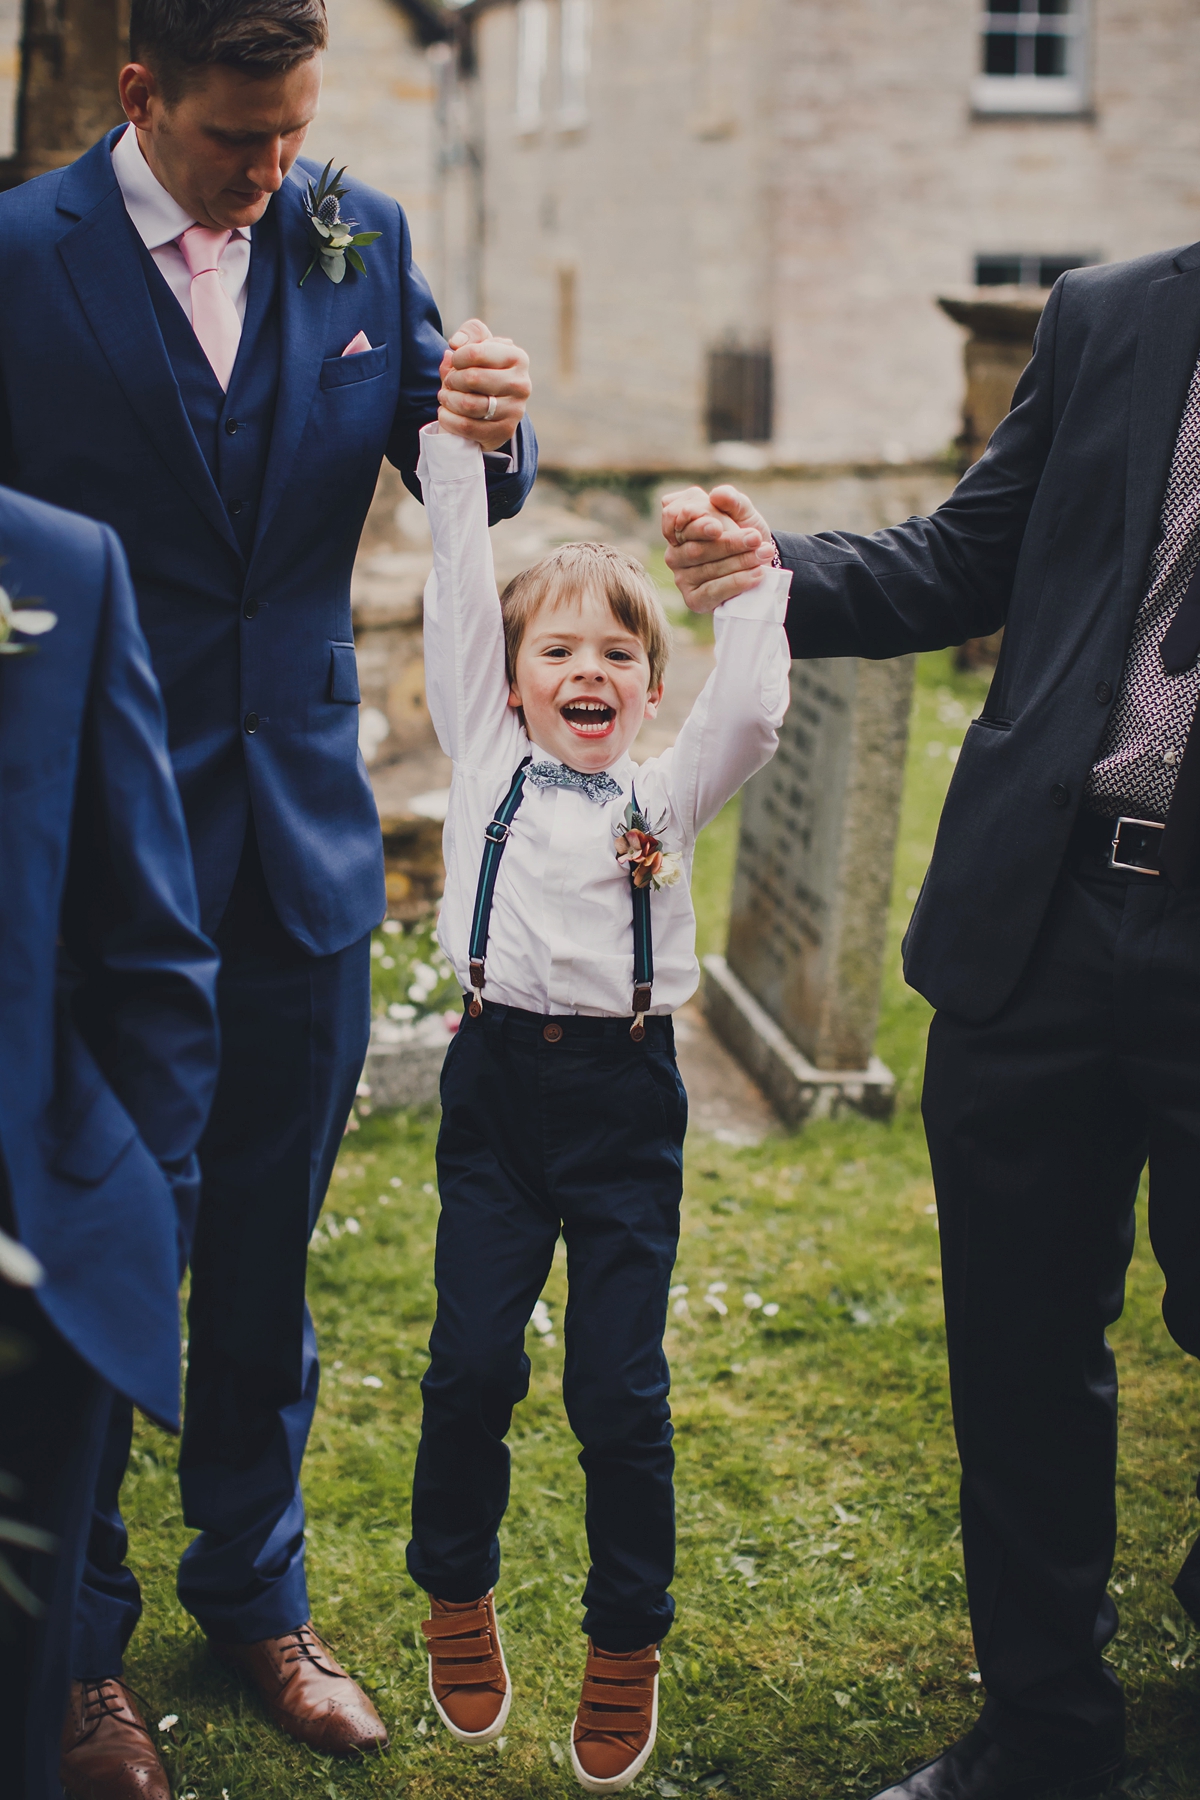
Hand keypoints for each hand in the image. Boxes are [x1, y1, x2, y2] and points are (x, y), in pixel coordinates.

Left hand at [438, 318, 531, 452]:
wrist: (496, 404)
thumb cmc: (484, 368)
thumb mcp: (480, 344)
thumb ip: (469, 333)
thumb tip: (456, 343)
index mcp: (518, 357)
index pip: (476, 353)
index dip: (457, 357)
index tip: (455, 362)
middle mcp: (522, 384)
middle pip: (472, 379)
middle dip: (452, 380)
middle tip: (449, 382)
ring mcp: (515, 411)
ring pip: (468, 405)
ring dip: (448, 400)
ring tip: (445, 396)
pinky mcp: (504, 432)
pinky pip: (467, 427)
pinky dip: (448, 419)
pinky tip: (446, 413)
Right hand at [662, 484, 775, 612]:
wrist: (761, 561)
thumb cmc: (745, 531)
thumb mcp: (744, 512)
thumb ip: (732, 500)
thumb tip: (718, 495)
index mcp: (680, 524)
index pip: (673, 519)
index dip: (694, 524)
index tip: (717, 527)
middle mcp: (675, 552)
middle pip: (695, 548)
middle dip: (728, 544)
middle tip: (755, 538)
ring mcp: (682, 577)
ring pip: (707, 569)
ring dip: (739, 561)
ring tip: (764, 554)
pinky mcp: (693, 599)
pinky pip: (713, 591)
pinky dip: (737, 582)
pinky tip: (756, 575)